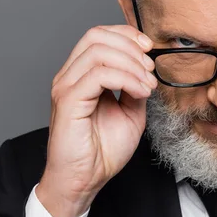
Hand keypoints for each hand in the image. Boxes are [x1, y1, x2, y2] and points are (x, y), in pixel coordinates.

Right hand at [36, 25, 156, 216]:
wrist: (84, 180)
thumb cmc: (101, 152)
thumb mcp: (130, 113)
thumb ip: (135, 87)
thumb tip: (146, 71)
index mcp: (81, 76)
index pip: (99, 36)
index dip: (127, 36)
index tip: (149, 49)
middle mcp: (69, 77)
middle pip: (96, 36)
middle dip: (130, 46)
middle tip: (150, 69)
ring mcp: (66, 87)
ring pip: (98, 51)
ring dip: (131, 63)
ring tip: (147, 85)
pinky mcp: (68, 101)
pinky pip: (98, 75)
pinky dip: (126, 79)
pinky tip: (140, 93)